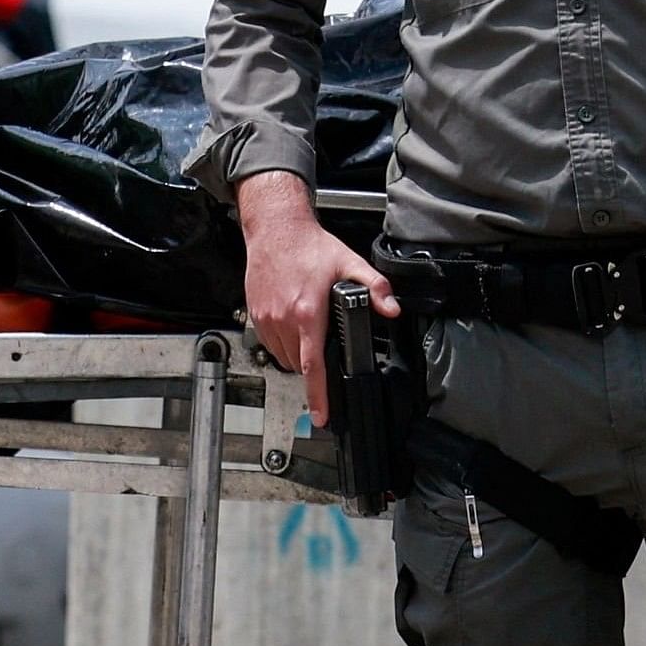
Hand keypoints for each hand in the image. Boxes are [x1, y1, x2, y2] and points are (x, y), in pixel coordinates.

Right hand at [233, 172, 389, 423]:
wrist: (275, 230)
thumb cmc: (308, 246)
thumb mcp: (350, 263)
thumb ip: (375, 287)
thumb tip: (391, 309)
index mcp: (307, 313)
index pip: (312, 366)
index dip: (318, 395)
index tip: (322, 416)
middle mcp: (283, 320)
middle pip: (298, 364)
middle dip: (312, 366)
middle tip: (324, 348)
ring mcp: (266, 319)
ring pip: (281, 356)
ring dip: (296, 354)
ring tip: (309, 333)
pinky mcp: (255, 315)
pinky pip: (268, 343)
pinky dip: (281, 342)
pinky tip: (293, 324)